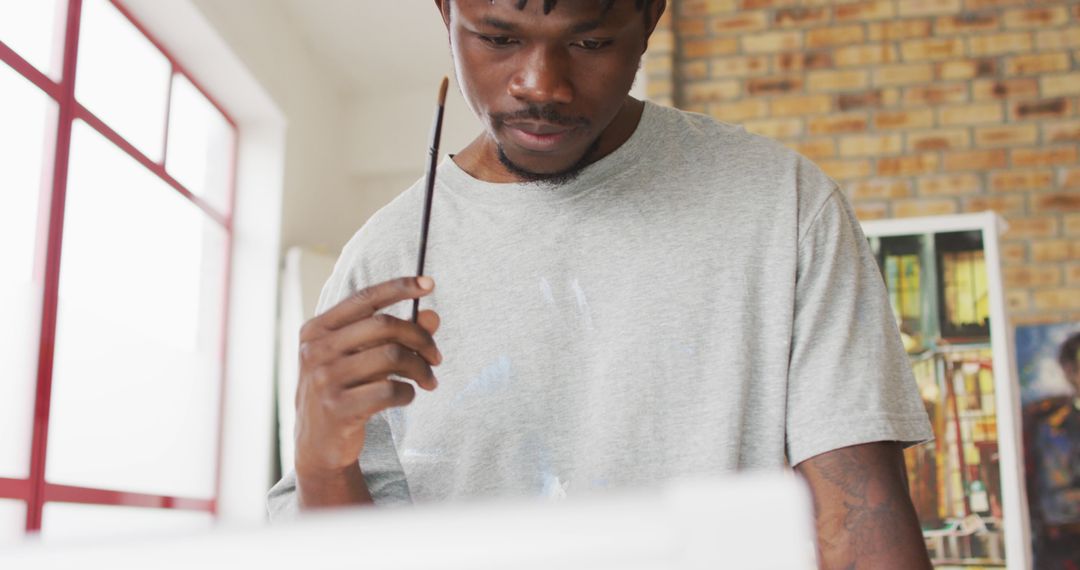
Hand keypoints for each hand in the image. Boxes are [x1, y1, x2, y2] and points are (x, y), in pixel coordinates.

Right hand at [294, 276, 440, 495]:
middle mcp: (316, 350)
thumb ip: (393, 336)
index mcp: (317, 330)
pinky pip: (390, 390)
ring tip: (429, 381)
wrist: (318, 445)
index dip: (399, 287)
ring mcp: (324, 379)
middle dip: (421, 339)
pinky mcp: (338, 408)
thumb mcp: (361, 359)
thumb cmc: (344, 392)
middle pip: (385, 325)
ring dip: (421, 369)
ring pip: (393, 357)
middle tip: (437, 357)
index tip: (430, 284)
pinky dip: (408, 392)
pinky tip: (407, 397)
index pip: (364, 299)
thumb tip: (432, 316)